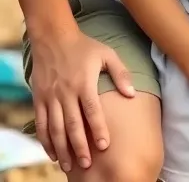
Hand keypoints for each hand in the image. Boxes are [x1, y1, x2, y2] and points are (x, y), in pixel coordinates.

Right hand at [29, 26, 135, 172]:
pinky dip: (46, 141)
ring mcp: (50, 97)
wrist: (54, 39)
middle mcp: (66, 93)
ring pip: (55, 129)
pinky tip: (53, 153)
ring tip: (70, 165)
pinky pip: (41, 124)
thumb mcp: (107, 54)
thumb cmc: (85, 47)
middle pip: (72, 125)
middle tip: (86, 163)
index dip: (98, 129)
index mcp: (84, 83)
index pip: (92, 110)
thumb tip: (132, 94)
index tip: (104, 145)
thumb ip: (121, 74)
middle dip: (79, 146)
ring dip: (62, 149)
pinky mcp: (39, 100)